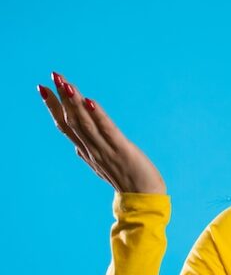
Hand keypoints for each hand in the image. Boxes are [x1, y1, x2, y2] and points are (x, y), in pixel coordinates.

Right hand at [38, 71, 167, 194]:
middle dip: (63, 98)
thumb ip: (90, 155)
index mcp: (87, 152)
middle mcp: (93, 150)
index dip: (53, 107)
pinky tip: (90, 101)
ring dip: (75, 102)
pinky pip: (107, 131)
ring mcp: (106, 151)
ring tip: (67, 84)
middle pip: (73, 121)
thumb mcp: (103, 166)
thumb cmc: (127, 181)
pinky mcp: (122, 151)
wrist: (144, 199)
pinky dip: (97, 115)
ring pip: (86, 124)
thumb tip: (76, 149)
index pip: (66, 126)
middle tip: (54, 75)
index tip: (42, 88)